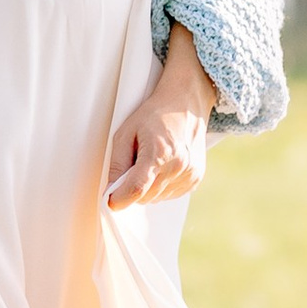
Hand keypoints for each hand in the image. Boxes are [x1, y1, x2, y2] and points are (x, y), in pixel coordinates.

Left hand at [106, 52, 216, 209]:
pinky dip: (161, 187)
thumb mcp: (126, 132)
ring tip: (149, 163)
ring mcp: (189, 174)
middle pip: (146, 196)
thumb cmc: (154, 115)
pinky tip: (162, 167)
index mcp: (159, 153)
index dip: (120, 199)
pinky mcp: (196, 178)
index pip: (136, 188)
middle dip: (132, 190)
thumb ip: (117, 162)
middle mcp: (178, 166)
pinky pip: (170, 195)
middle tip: (129, 170)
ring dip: (147, 189)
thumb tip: (110, 189)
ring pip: (157, 198)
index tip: (110, 202)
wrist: (185, 105)